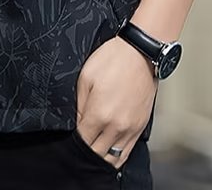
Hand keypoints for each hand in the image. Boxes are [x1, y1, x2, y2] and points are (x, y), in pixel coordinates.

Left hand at [74, 34, 157, 169]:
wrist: (140, 53)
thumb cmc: (112, 60)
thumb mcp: (85, 77)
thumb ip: (80, 106)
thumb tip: (78, 123)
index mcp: (99, 114)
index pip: (82, 141)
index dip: (74, 141)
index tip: (71, 137)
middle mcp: (116, 126)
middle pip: (97, 153)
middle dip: (86, 151)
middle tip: (80, 145)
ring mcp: (131, 128)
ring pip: (114, 158)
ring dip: (102, 157)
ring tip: (93, 151)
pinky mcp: (141, 126)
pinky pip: (128, 151)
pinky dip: (118, 156)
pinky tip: (110, 152)